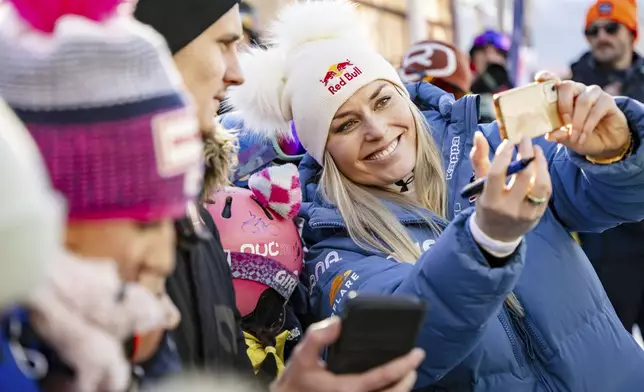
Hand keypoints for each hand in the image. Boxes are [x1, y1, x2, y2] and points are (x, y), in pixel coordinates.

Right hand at [270, 317, 424, 391]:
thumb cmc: (295, 382)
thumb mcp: (301, 356)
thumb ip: (318, 337)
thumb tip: (339, 322)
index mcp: (348, 388)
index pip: (383, 377)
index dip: (403, 365)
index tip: (417, 353)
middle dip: (407, 380)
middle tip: (413, 364)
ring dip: (400, 389)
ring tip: (405, 374)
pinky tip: (389, 384)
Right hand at [470, 133, 550, 241]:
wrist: (497, 234)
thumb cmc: (486, 205)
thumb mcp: (479, 185)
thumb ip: (479, 159)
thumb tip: (479, 135)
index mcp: (490, 200)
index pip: (498, 173)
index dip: (504, 154)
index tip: (508, 142)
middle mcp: (509, 207)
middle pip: (523, 175)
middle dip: (526, 153)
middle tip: (525, 140)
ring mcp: (526, 212)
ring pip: (541, 184)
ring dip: (541, 163)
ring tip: (536, 150)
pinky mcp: (539, 214)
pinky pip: (546, 191)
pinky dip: (545, 174)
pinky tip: (540, 165)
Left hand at [535, 71, 629, 159]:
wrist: (605, 143)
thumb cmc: (580, 136)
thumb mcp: (565, 137)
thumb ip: (557, 134)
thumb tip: (550, 135)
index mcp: (562, 96)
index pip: (553, 81)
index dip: (546, 78)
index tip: (539, 79)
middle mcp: (577, 90)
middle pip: (567, 86)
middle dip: (563, 106)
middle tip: (564, 124)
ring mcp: (593, 93)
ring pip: (583, 101)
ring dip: (577, 122)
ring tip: (574, 137)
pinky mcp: (607, 101)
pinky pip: (596, 110)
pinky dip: (587, 126)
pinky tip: (583, 137)